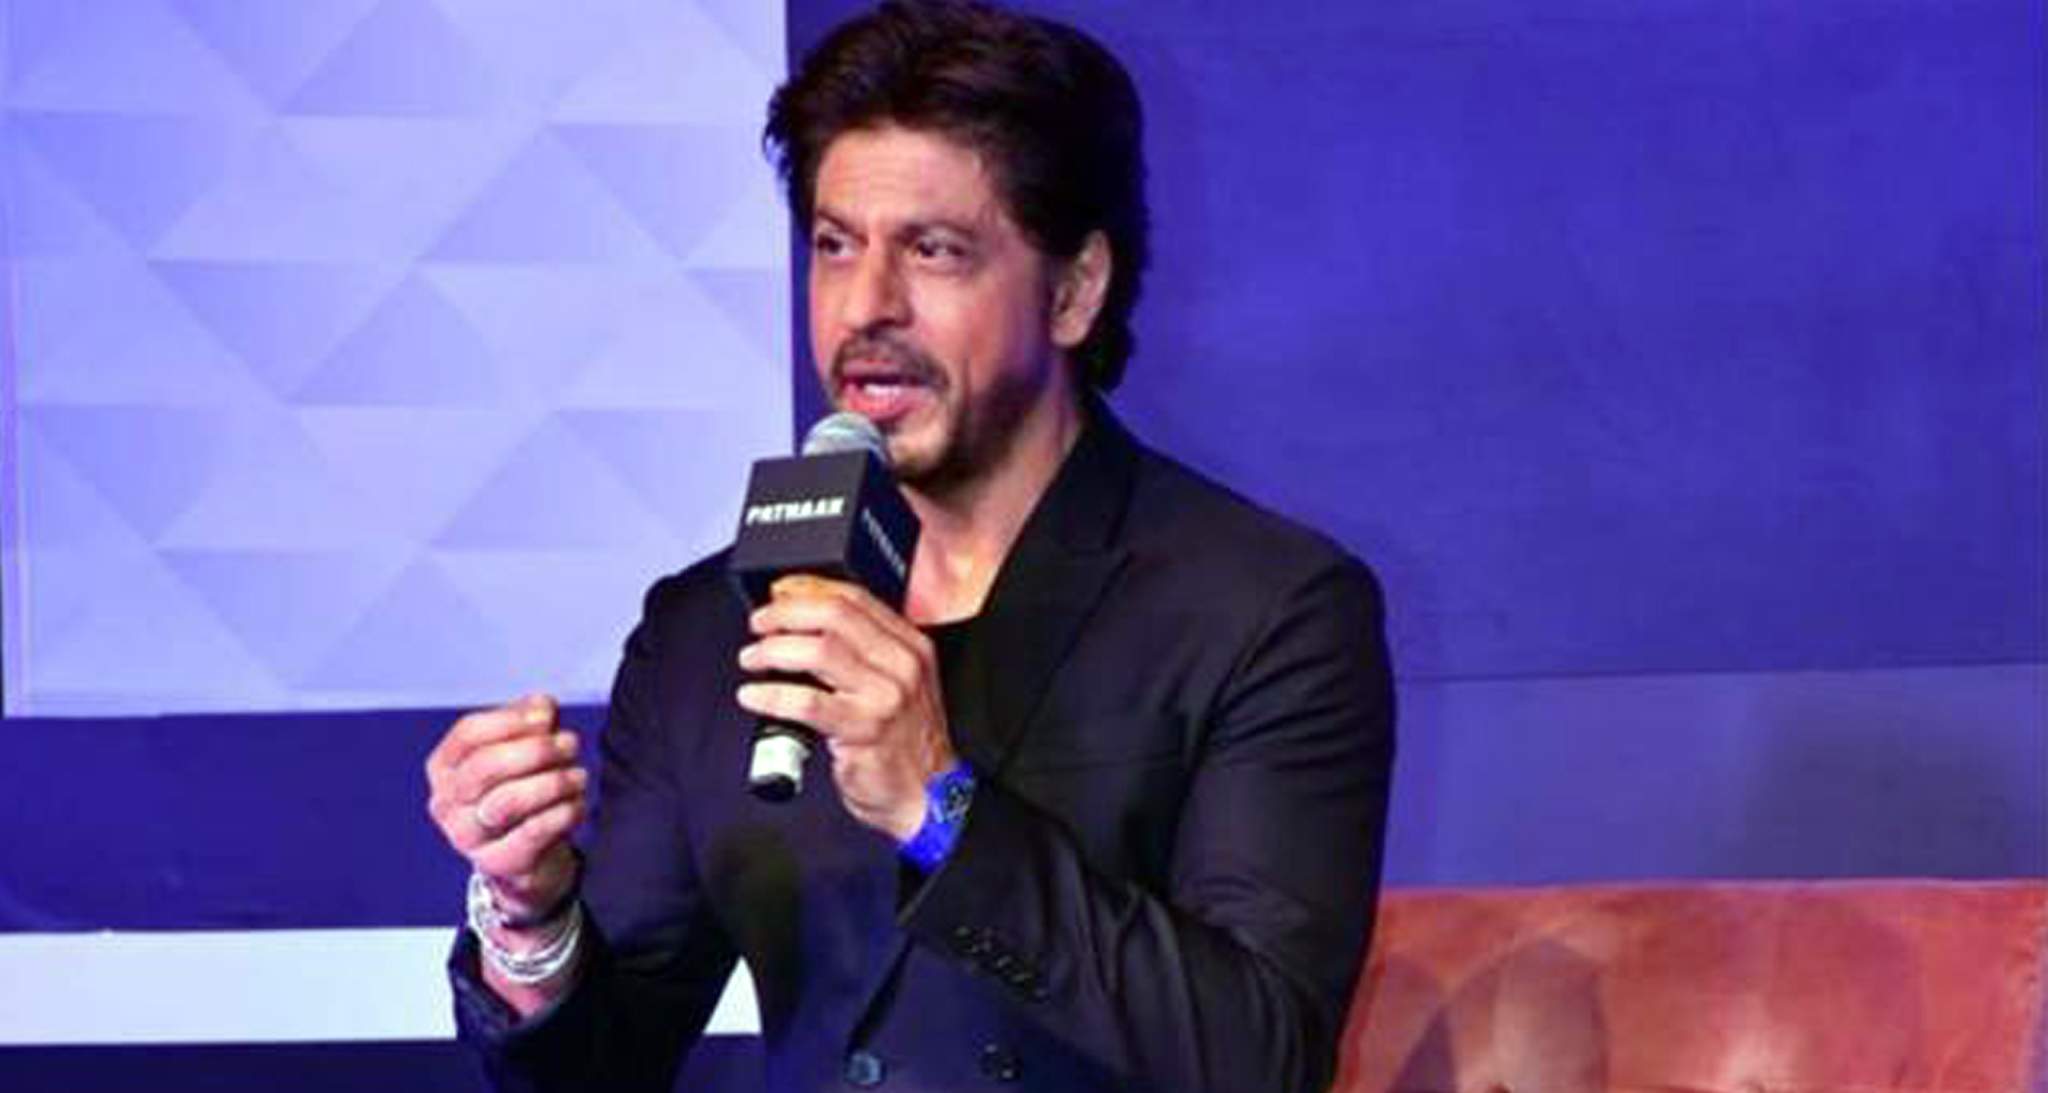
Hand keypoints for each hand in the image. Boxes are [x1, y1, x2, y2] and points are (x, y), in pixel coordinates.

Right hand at [424, 693, 587, 921]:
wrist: (527, 857)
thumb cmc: (522, 791)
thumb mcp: (523, 751)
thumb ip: (531, 723)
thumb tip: (540, 706)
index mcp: (444, 768)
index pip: (469, 733)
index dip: (511, 720)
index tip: (546, 715)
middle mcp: (445, 803)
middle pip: (485, 766)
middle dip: (536, 750)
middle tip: (570, 744)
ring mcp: (466, 837)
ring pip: (508, 802)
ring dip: (553, 782)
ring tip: (579, 776)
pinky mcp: (497, 863)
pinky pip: (532, 833)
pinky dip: (562, 812)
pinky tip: (577, 803)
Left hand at [736, 576, 954, 840]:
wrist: (929, 796)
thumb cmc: (905, 743)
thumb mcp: (897, 684)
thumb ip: (861, 652)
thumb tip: (802, 622)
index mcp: (910, 646)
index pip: (855, 598)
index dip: (807, 590)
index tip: (779, 594)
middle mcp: (902, 665)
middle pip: (834, 616)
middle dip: (785, 613)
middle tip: (759, 625)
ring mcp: (885, 697)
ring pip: (819, 652)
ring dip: (774, 650)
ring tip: (753, 659)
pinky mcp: (864, 730)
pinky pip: (807, 702)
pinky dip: (772, 695)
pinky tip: (754, 696)